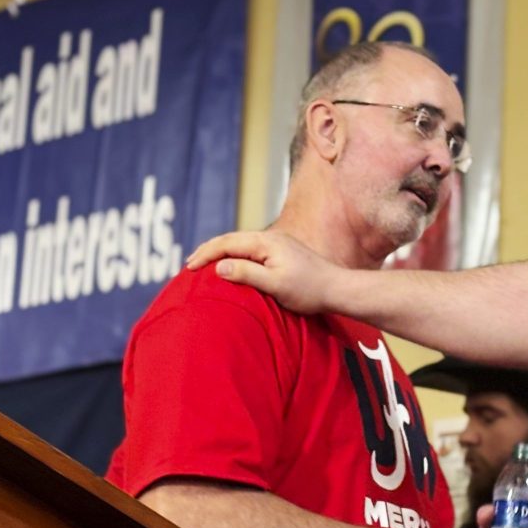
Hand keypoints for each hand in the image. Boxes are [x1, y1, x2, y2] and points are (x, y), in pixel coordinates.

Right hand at [185, 230, 339, 314]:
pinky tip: (230, 266)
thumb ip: (247, 274)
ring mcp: (277, 244)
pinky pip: (251, 250)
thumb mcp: (275, 284)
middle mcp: (271, 238)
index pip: (227, 243)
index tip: (189, 268)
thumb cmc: (308, 290)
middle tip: (190, 265)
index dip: (206, 253)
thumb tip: (219, 267)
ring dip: (221, 252)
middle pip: (232, 239)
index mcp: (267, 242)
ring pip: (241, 244)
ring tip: (204, 264)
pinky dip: (235, 256)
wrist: (338, 288)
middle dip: (209, 250)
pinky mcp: (282, 252)